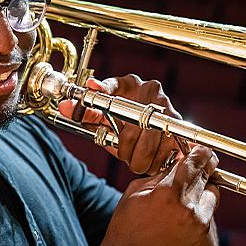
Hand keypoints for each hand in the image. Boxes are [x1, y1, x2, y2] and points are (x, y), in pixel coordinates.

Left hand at [58, 74, 183, 175]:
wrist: (152, 129)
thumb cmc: (122, 119)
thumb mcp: (102, 115)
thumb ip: (83, 112)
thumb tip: (64, 106)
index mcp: (128, 83)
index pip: (111, 85)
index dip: (101, 91)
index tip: (93, 93)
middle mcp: (150, 91)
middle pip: (132, 126)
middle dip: (125, 148)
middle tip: (123, 154)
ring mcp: (167, 107)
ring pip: (149, 142)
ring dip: (139, 158)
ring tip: (135, 159)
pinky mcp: (181, 126)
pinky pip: (166, 150)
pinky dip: (156, 162)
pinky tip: (150, 161)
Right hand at [92, 145, 219, 245]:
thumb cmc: (127, 225)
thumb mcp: (136, 192)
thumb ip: (159, 176)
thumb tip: (175, 163)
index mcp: (167, 192)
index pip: (193, 163)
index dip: (199, 152)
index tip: (201, 148)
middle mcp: (186, 206)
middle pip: (206, 175)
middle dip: (202, 166)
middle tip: (199, 161)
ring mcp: (197, 220)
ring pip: (211, 192)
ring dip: (203, 186)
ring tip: (189, 186)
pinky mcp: (201, 231)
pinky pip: (208, 209)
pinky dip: (201, 202)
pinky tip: (186, 204)